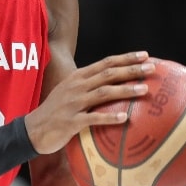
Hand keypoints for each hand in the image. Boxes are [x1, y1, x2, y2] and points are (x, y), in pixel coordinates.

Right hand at [25, 51, 154, 154]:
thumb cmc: (56, 112)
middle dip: (131, 69)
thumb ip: (88, 87)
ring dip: (125, 90)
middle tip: (152, 68)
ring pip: (103, 93)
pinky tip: (125, 119)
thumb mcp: (70, 93)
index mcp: (78, 77)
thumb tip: (113, 87)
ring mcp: (73, 103)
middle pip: (108, 74)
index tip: (145, 55)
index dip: (126, 58)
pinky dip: (110, 118)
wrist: (33, 129)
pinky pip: (93, 118)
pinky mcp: (71, 121)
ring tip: (144, 90)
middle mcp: (76, 86)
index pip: (106, 63)